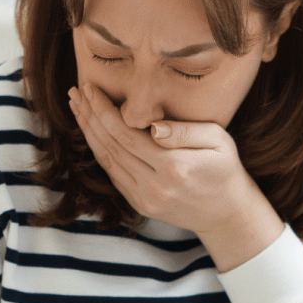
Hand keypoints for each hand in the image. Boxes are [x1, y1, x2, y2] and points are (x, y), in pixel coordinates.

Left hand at [68, 82, 257, 235]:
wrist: (226, 214)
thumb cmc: (225, 169)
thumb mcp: (218, 141)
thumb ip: (185, 131)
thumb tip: (153, 126)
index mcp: (174, 166)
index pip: (127, 133)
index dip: (103, 110)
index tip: (90, 88)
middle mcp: (154, 185)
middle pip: (111, 146)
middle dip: (90, 116)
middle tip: (75, 92)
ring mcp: (145, 198)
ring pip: (107, 161)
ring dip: (89, 132)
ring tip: (77, 108)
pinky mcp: (140, 205)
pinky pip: (113, 175)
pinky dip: (99, 152)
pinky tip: (92, 132)